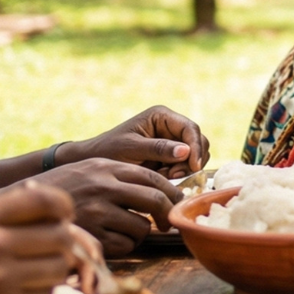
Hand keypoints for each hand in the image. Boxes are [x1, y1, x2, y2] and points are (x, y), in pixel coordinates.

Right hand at [31, 157, 181, 255]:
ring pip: (142, 227)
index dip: (172, 192)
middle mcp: (103, 187)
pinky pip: (126, 246)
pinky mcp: (89, 237)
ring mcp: (96, 212)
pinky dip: (125, 246)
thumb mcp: (89, 168)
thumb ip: (121, 174)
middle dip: (168, 214)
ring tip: (125, 230)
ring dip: (141, 232)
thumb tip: (162, 190)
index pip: (152, 178)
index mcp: (106, 166)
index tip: (177, 202)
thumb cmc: (61, 187)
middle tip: (167, 223)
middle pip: (155, 201)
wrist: (19, 205)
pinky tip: (110, 240)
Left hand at [60, 105, 209, 176]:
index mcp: (161, 116)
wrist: (95, 162)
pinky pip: (185, 167)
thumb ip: (158, 149)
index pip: (190, 128)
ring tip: (164, 176)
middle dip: (190, 160)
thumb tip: (186, 151)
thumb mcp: (131, 149)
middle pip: (198, 141)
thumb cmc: (108, 151)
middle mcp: (170, 126)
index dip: (195, 147)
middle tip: (174, 175)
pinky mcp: (170, 157)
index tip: (194, 166)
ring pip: (195, 156)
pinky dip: (178, 175)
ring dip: (184, 169)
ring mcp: (172, 142)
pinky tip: (161, 177)